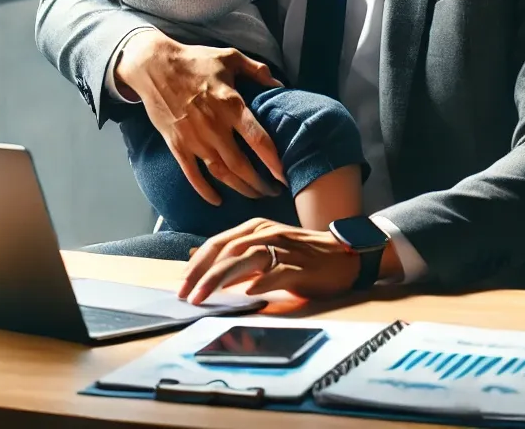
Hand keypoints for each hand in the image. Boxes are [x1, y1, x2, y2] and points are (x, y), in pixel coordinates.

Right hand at [114, 30, 286, 204]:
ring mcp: (194, 139)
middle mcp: (214, 126)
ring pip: (221, 173)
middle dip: (260, 183)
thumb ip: (257, 70)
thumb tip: (280, 83)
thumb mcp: (230, 57)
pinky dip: (205, 190)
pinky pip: (192, 175)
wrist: (154, 66)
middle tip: (273, 190)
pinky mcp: (176, 145)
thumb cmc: (195, 60)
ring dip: (239, 188)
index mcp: (230, 104)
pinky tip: (217, 200)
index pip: (258, 140)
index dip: (274, 161)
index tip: (285, 175)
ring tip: (254, 195)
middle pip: (241, 165)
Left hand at [178, 218, 360, 303]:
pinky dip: (262, 281)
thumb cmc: (300, 254)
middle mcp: (267, 233)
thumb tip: (198, 258)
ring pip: (247, 259)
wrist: (342, 255)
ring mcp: (284, 248)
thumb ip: (235, 253)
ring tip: (204, 297)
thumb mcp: (264, 247)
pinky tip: (249, 292)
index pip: (219, 242)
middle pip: (228, 250)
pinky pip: (278, 272)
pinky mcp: (301, 266)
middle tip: (186, 294)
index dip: (197, 263)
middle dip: (203, 273)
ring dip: (222, 279)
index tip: (182, 284)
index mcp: (255, 227)